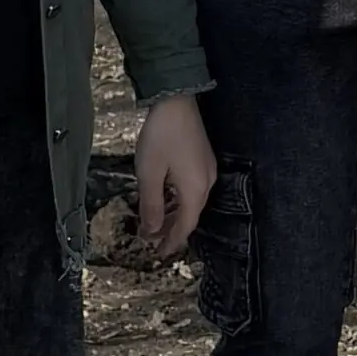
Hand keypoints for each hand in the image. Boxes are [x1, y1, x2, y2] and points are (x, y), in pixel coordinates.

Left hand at [134, 94, 216, 258]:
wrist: (177, 101)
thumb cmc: (161, 138)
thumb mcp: (149, 173)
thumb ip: (151, 205)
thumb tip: (151, 232)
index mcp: (195, 190)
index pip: (185, 226)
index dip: (171, 242)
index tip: (158, 254)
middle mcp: (207, 183)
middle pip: (191, 215)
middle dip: (172, 230)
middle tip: (154, 242)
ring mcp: (207, 170)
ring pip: (192, 202)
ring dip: (175, 215)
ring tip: (157, 224)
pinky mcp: (203, 160)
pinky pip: (193, 189)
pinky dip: (179, 200)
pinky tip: (167, 199)